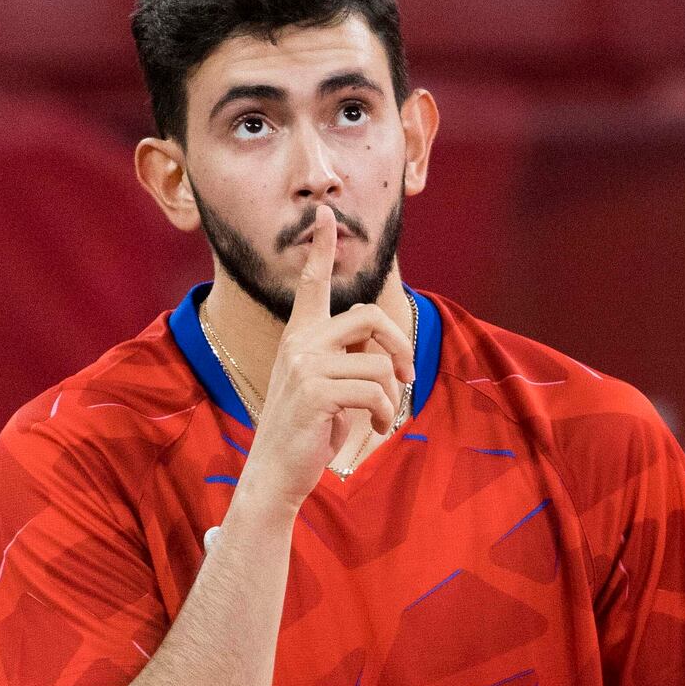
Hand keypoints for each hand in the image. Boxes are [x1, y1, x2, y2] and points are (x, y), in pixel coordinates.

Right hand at [234, 205, 415, 511]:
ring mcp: (305, 366)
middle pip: (370, 317)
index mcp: (300, 336)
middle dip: (401, 346)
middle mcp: (300, 343)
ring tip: (378, 417)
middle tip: (407, 376)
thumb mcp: (326, 386)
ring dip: (390, 398)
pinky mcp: (317, 392)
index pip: (311, 283)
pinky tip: (372, 428)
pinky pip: (375, 391)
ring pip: (380, 365)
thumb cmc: (308, 430)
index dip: (322, 249)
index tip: (326, 214)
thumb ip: (347, 359)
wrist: (277, 471)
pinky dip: (383, 414)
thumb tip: (389, 355)